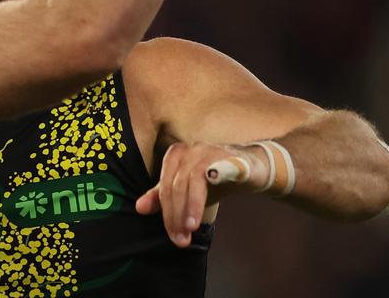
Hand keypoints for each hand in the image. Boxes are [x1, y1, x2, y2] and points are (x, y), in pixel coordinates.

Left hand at [135, 142, 267, 247]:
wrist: (250, 168)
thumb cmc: (212, 178)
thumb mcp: (185, 189)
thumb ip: (161, 197)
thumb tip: (139, 208)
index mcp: (176, 155)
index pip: (165, 188)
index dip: (167, 213)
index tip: (174, 236)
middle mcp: (191, 150)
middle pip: (177, 185)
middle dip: (177, 214)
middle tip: (182, 238)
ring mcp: (212, 151)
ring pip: (195, 179)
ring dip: (193, 205)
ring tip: (192, 226)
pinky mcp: (233, 157)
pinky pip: (225, 166)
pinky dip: (220, 173)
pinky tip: (216, 182)